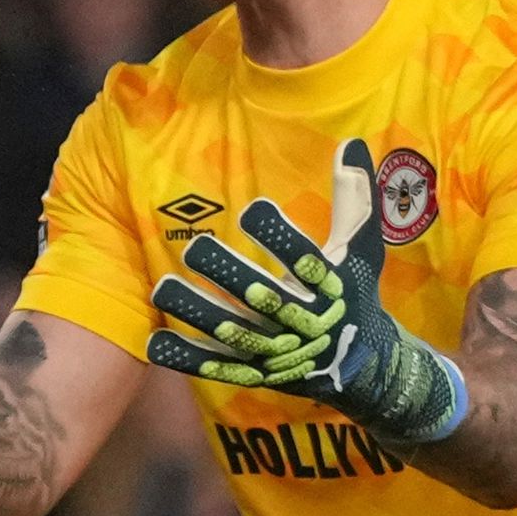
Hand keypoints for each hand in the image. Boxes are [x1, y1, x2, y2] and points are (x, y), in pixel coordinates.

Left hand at [145, 139, 467, 445]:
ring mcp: (274, 350)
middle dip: (229, 275)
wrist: (357, 366)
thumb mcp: (362, 247)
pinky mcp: (253, 371)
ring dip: (196, 311)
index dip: (280, 236)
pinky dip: (186, 357)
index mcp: (329, 287)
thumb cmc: (353, 294)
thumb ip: (355, 199)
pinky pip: (216, 366)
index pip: (305, 259)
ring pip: (231, 331)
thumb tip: (350, 144)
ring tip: (161, 288)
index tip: (253, 209)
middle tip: (194, 247)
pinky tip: (154, 341)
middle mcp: (300, 321)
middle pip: (262, 297)